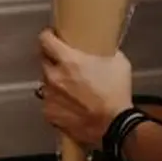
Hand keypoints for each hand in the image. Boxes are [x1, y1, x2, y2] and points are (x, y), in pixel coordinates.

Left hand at [38, 29, 132, 147]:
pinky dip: (56, 101)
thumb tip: (105, 49)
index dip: (47, 35)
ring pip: (46, 83)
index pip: (45, 40)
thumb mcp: (118, 62)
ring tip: (69, 87)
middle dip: (51, 59)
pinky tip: (69, 104)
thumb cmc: (116, 91)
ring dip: (54, 81)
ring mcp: (49, 97)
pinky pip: (48, 102)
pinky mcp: (50, 115)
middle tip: (64, 61)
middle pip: (43, 61)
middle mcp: (54, 77)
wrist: (113, 125)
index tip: (51, 35)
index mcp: (69, 60)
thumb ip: (106, 53)